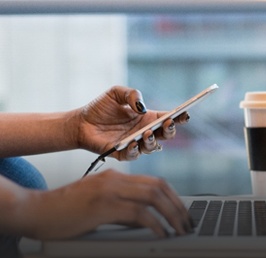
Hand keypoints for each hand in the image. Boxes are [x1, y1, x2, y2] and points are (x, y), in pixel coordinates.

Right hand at [18, 169, 191, 239]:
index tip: (183, 212)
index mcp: (115, 177)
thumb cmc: (65, 210)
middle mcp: (115, 179)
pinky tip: (160, 233)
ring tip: (179, 229)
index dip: (174, 197)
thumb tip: (147, 221)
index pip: (155, 182)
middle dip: (178, 206)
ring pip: (153, 197)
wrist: (35, 210)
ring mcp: (109, 190)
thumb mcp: (99, 205)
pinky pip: (137, 213)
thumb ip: (123, 209)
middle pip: (159, 187)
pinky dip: (154, 224)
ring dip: (171, 214)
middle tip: (187, 223)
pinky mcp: (102, 206)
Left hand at [74, 86, 189, 160]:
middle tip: (167, 123)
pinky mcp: (122, 154)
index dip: (179, 117)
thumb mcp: (116, 93)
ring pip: (152, 147)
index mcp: (147, 118)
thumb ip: (131, 94)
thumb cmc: (100, 108)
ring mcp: (135, 144)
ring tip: (147, 133)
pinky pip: (133, 155)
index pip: (168, 118)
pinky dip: (135, 150)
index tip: (184, 114)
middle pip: (165, 135)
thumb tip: (142, 107)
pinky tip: (133, 143)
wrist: (80, 122)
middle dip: (170, 130)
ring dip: (153, 141)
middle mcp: (145, 132)